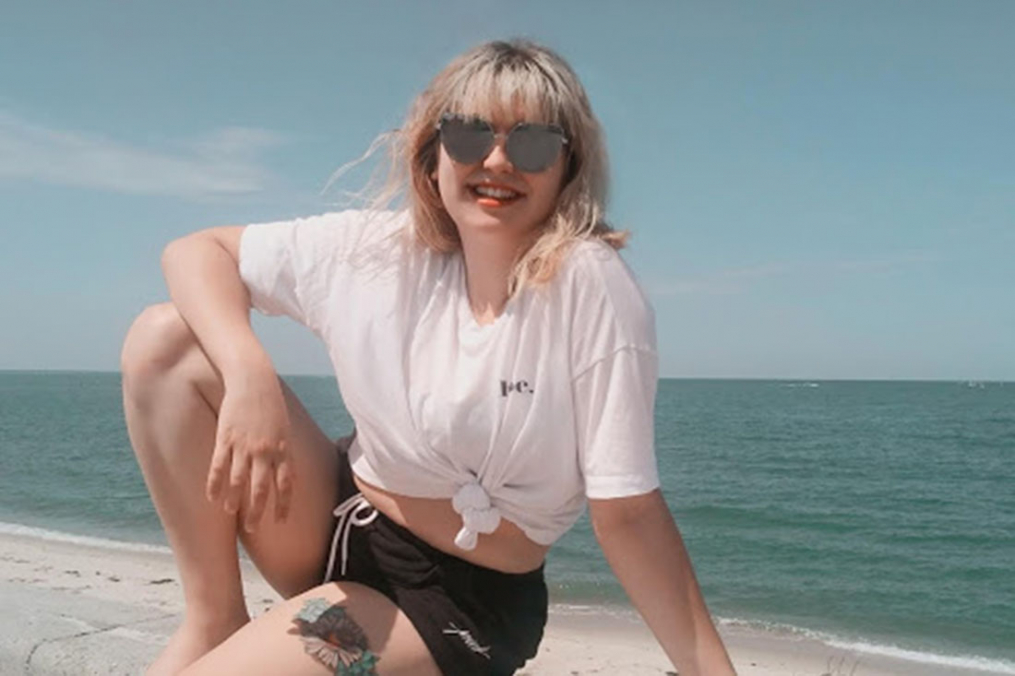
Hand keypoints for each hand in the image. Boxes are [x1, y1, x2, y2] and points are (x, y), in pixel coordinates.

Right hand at [205, 373, 295, 531]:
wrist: (253, 379)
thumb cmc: (271, 403)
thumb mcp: (284, 427)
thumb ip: (284, 450)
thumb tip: (285, 471)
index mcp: (283, 448)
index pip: (286, 484)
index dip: (283, 504)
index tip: (281, 521)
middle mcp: (265, 450)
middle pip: (262, 488)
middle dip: (258, 511)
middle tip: (254, 529)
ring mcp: (244, 445)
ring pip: (238, 480)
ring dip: (234, 500)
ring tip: (231, 512)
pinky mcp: (225, 438)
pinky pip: (219, 466)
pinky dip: (215, 484)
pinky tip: (212, 497)